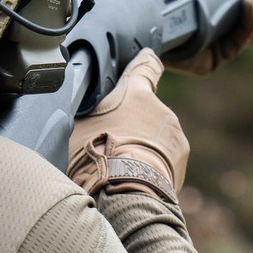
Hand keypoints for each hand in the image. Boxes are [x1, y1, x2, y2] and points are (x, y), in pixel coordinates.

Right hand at [67, 48, 188, 202]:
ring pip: (154, 136)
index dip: (144, 63)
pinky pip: (163, 158)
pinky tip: (134, 179)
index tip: (147, 59)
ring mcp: (174, 135)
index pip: (145, 67)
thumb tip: (70, 109)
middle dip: (130, 124)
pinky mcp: (181, 160)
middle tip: (110, 144)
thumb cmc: (98, 156)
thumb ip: (84, 113)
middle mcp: (160, 109)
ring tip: (120, 168)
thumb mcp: (76, 128)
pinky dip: (151, 166)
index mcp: (135, 93)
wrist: (126, 193)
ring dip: (141, 147)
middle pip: (143, 111)